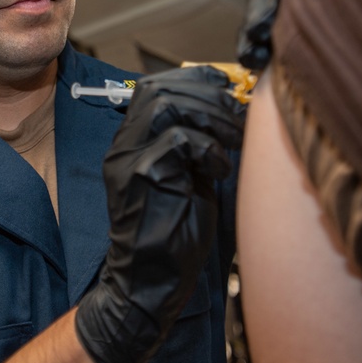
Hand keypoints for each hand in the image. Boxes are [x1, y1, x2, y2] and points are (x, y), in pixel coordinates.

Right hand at [76, 66, 246, 362]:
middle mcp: (124, 146)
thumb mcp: (188, 178)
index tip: (227, 88)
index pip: (155, 88)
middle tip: (237, 118)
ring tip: (232, 139)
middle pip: (161, 89)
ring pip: (166, 105)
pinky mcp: (141, 177)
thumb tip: (230, 112)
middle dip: (207, 95)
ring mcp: (128, 160)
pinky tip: (218, 170)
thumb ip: (197, 145)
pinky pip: (177, 141)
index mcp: (132, 143)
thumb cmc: (173, 235)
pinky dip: (207, 149)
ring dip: (209, 116)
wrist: (150, 282)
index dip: (194, 80)